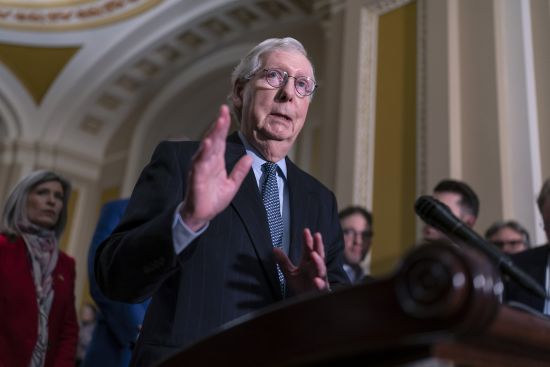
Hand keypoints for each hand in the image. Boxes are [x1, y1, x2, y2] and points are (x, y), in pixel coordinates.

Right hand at [180, 105, 251, 230]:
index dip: (223, 126)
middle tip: (223, 110)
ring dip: (212, 135)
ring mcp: (201, 168)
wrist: (201, 216)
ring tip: (218, 122)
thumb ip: (240, 171)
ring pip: (206, 148)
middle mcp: (207, 161)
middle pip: (213, 139)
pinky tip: (207, 144)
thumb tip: (249, 157)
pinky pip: (199, 164)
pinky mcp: (196, 178)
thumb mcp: (232, 185)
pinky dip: (203, 154)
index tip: (226, 112)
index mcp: (216, 161)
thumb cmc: (213, 200)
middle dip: (218, 124)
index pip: (220, 140)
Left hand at [273, 228, 329, 293]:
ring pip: (321, 269)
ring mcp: (319, 279)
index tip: (306, 231)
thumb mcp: (290, 273)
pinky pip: (321, 286)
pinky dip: (319, 283)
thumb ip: (284, 261)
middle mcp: (315, 269)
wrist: (307, 304)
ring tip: (314, 254)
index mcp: (308, 264)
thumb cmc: (301, 287)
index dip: (308, 240)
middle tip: (317, 236)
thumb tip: (274, 249)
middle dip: (318, 246)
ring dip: (318, 262)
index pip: (309, 249)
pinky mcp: (320, 290)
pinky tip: (316, 280)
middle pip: (318, 255)